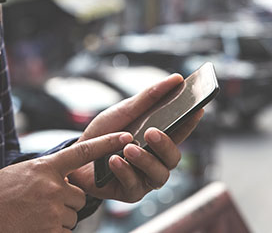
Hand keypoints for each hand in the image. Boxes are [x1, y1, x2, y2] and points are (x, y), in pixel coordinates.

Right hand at [0, 131, 131, 232]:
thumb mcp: (19, 173)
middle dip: (64, 202)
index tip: (126, 136)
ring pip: (71, 215)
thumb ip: (44, 172)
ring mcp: (52, 209)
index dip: (106, 143)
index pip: (82, 151)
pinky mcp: (49, 230)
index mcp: (45, 166)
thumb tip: (62, 177)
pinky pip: (64, 232)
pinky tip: (32, 226)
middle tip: (38, 204)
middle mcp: (53, 186)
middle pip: (78, 195)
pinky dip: (52, 231)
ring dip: (57, 218)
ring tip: (30, 216)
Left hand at [68, 74, 204, 202]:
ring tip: (129, 148)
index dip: (190, 122)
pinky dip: (124, 171)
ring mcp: (144, 178)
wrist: (75, 156)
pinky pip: (134, 186)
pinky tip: (114, 160)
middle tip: (152, 132)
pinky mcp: (129, 193)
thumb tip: (176, 79)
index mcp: (157, 140)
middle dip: (165, 145)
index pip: (180, 132)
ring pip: (159, 175)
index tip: (197, 109)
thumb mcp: (124, 111)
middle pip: (173, 158)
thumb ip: (149, 97)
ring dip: (145, 160)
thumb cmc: (103, 133)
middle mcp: (156, 161)